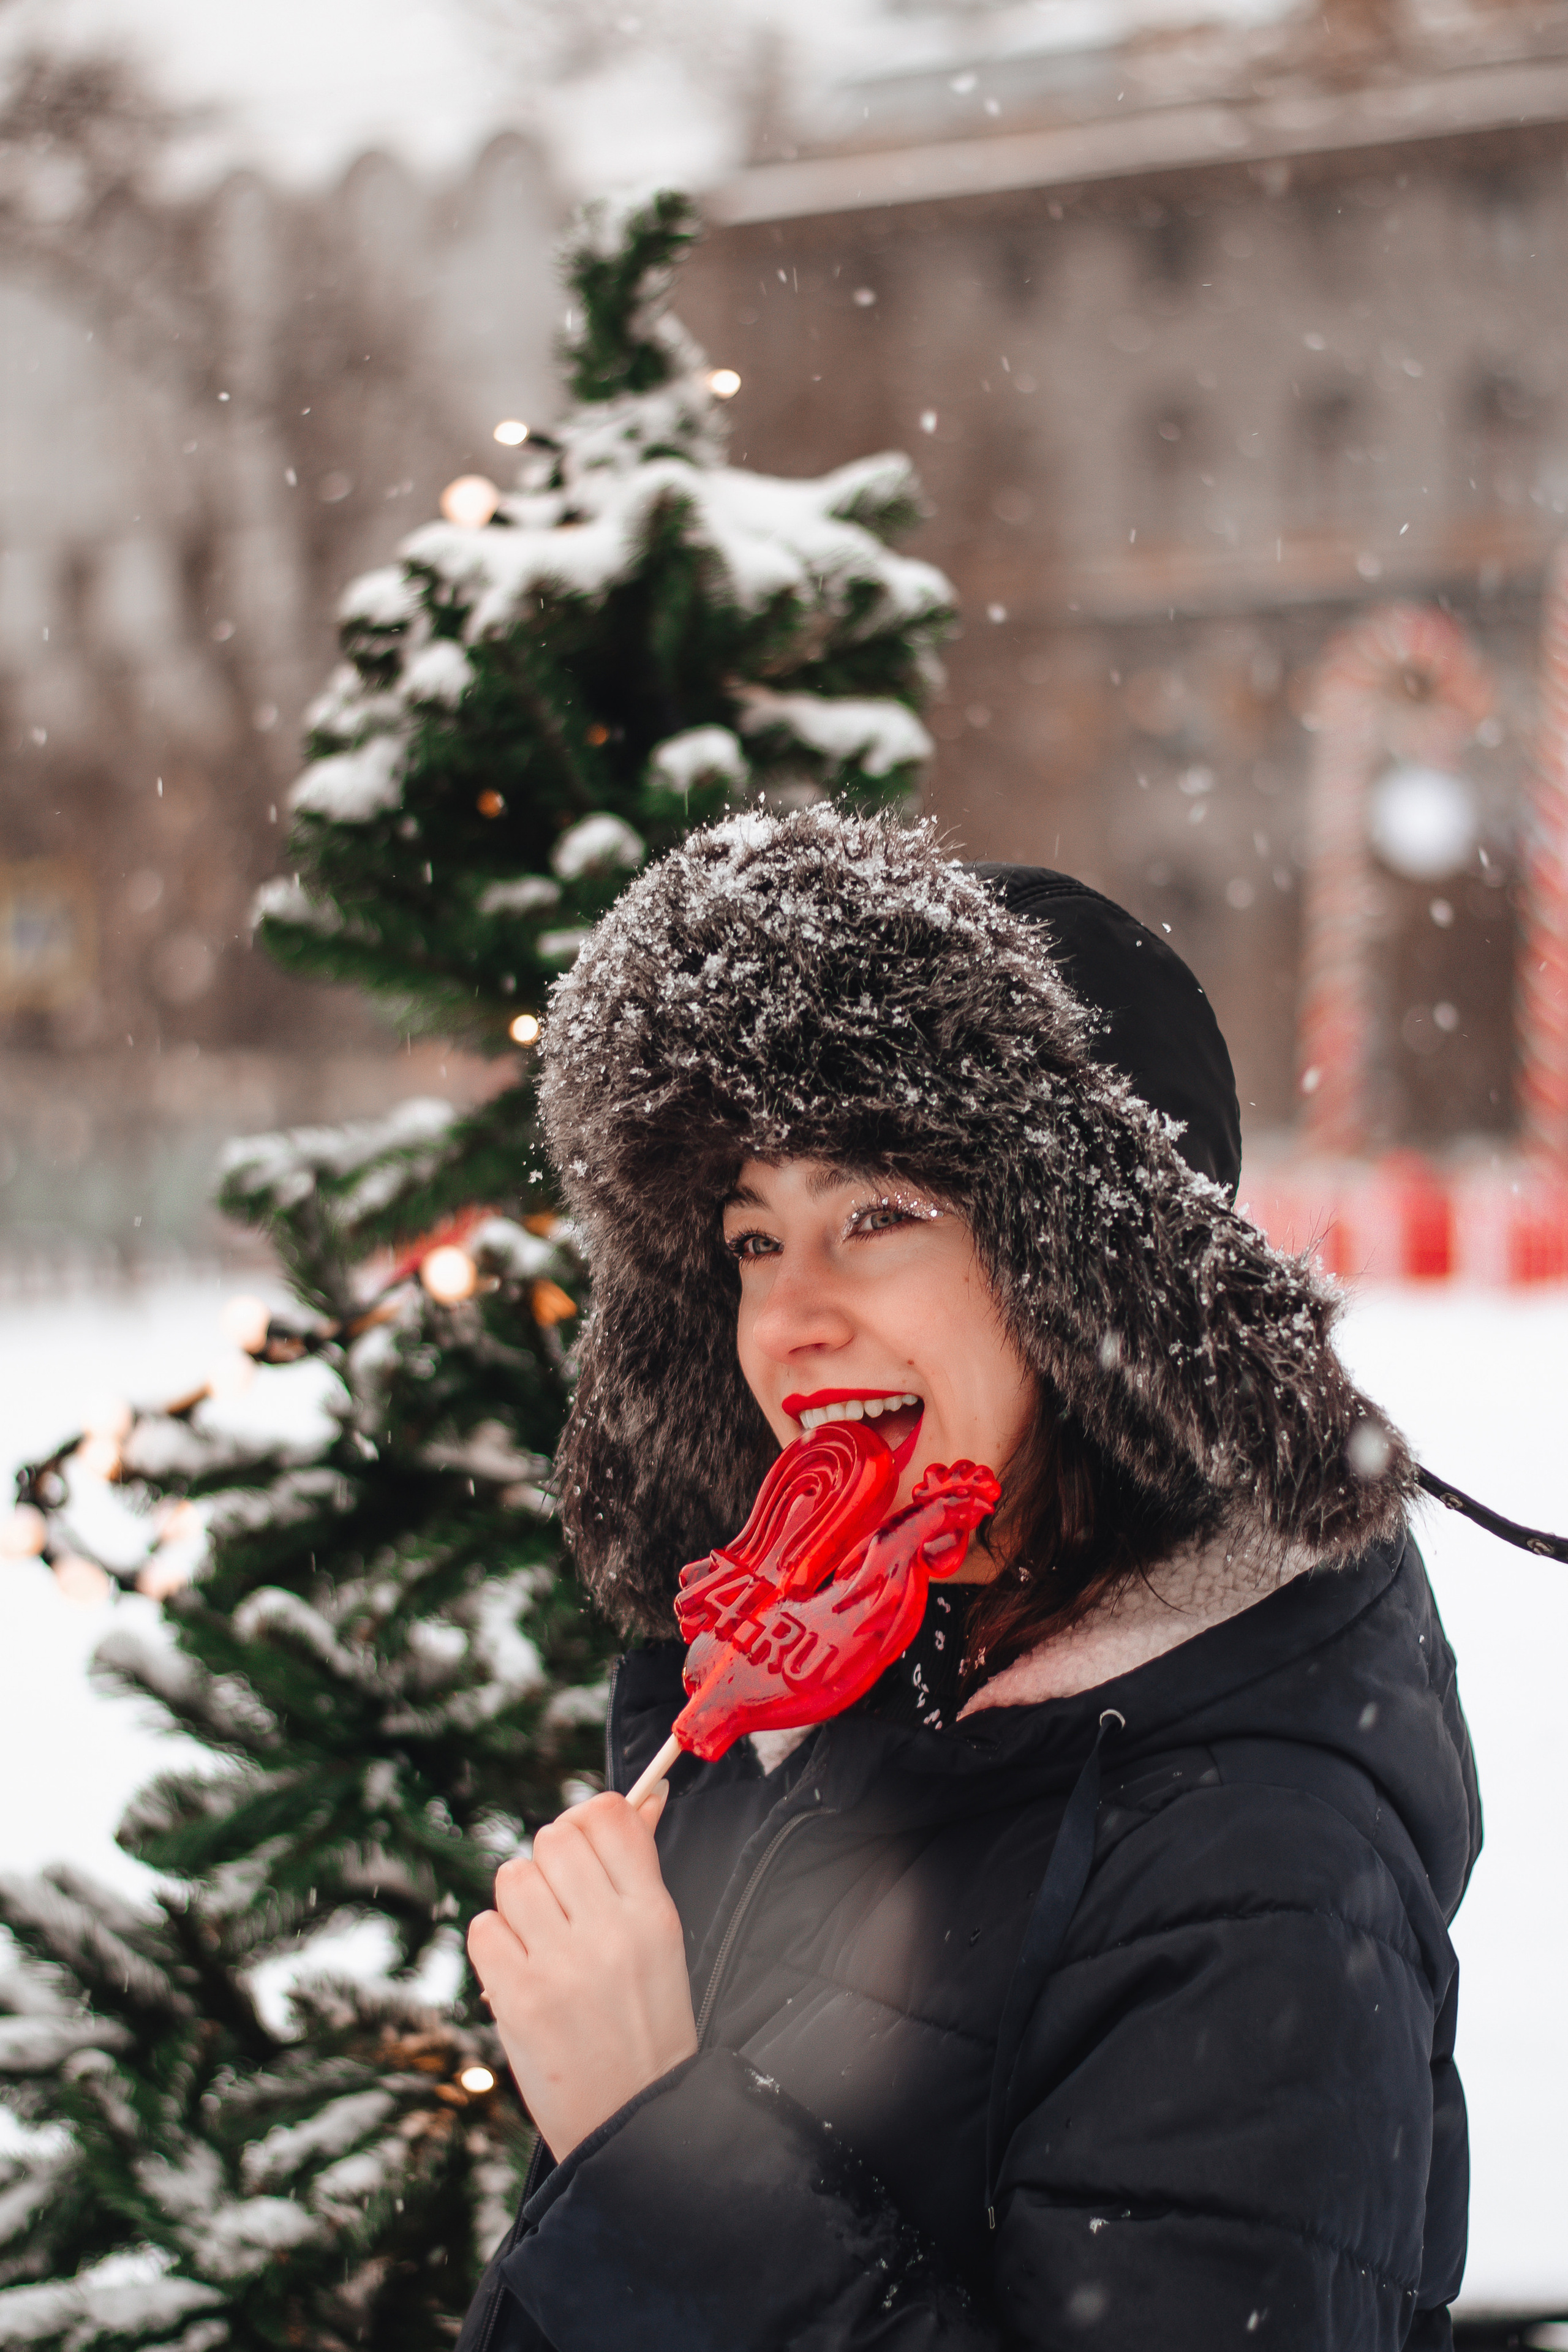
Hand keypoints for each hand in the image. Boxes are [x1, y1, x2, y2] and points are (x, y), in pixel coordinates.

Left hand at [467, 1784, 697, 2159]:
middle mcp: (611, 1931)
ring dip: (518, 1903)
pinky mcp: (518, 1999)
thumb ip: (638, 1868)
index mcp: (654, 1913)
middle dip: (548, 1863)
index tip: (583, 1850)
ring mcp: (562, 1965)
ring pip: (513, 1877)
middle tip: (558, 1905)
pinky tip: (519, 1971)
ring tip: (538, 1941)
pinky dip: (494, 1944)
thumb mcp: (661, 1942)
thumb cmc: (646, 2025)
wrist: (635, 2126)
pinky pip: (483, 1928)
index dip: (586, 1821)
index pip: (607, 1816)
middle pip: (553, 1838)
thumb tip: (645, 1795)